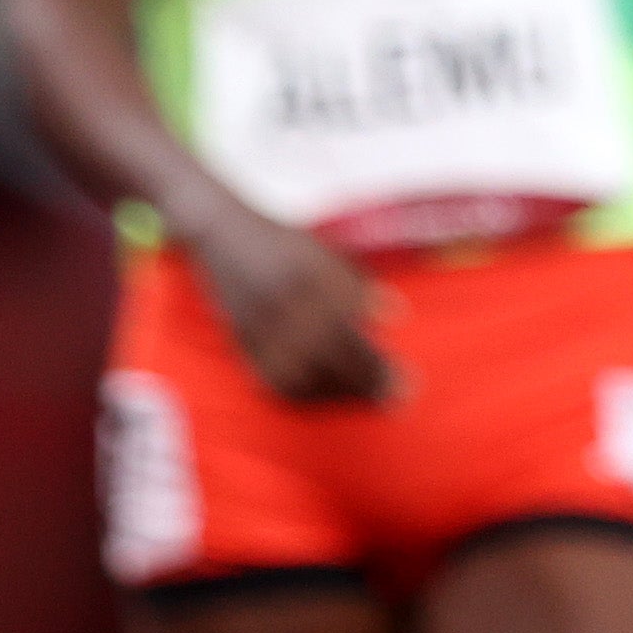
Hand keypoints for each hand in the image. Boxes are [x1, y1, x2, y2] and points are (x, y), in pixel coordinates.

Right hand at [191, 205, 394, 406]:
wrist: (225, 236)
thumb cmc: (285, 243)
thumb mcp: (326, 252)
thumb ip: (358, 283)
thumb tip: (395, 315)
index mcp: (312, 274)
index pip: (354, 328)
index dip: (377, 358)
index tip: (408, 378)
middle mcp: (286, 301)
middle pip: (331, 352)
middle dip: (366, 379)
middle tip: (396, 396)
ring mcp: (261, 324)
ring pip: (301, 373)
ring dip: (337, 391)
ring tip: (367, 397)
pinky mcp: (242, 341)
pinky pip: (272, 378)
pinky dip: (302, 393)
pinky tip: (327, 396)